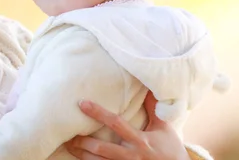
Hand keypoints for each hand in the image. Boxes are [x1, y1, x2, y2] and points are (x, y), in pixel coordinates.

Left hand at [65, 91, 191, 159]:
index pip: (116, 123)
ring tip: (68, 146)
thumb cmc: (170, 149)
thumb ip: (153, 108)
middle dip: (83, 143)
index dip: (98, 113)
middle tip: (68, 135)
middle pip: (101, 149)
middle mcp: (131, 155)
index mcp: (140, 140)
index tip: (82, 103)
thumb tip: (148, 86)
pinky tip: (80, 158)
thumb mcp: (164, 127)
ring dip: (82, 155)